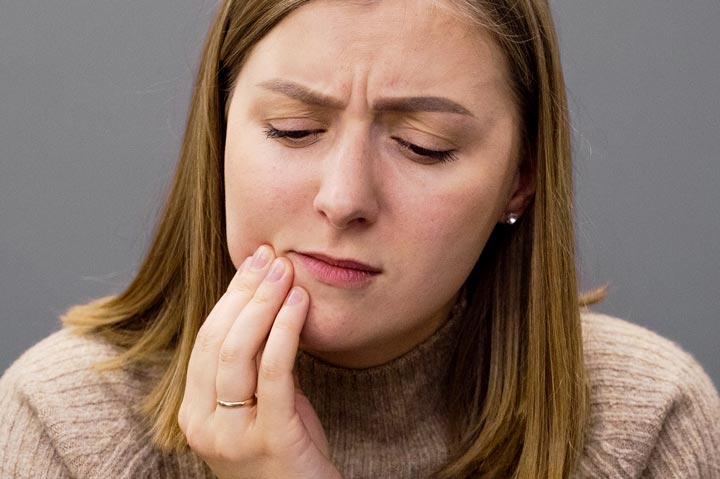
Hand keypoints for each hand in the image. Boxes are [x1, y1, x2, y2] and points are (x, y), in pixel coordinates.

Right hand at [178, 245, 341, 478]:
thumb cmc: (287, 449)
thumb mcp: (261, 403)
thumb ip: (254, 364)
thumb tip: (265, 300)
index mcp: (195, 412)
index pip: (206, 340)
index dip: (230, 297)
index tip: (254, 262)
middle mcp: (204, 424)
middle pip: (218, 341)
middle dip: (246, 293)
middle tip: (271, 258)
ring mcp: (233, 435)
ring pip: (238, 353)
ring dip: (263, 305)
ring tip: (286, 273)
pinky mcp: (270, 439)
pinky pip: (274, 374)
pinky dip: (285, 332)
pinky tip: (299, 305)